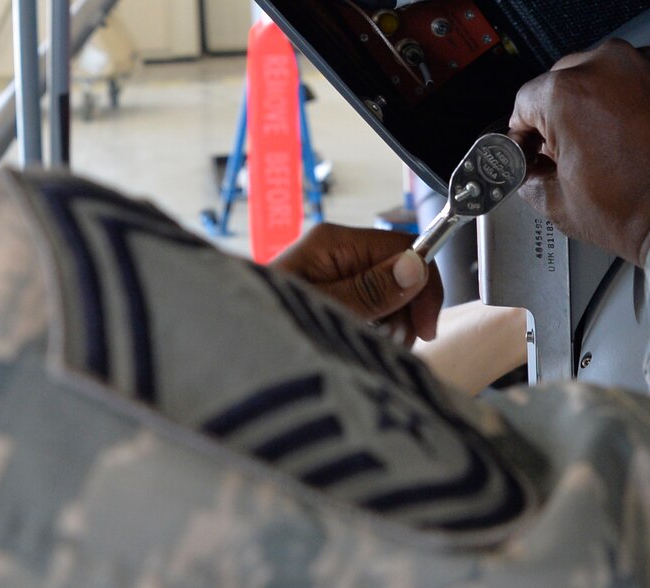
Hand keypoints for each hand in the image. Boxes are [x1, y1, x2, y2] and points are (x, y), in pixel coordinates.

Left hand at [269, 224, 442, 346]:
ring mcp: (334, 271)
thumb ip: (372, 290)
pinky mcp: (332, 293)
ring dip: (391, 324)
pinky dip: (375, 329)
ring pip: (391, 293)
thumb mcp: (327, 311)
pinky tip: (359, 344)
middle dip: (405, 310)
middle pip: (401, 271)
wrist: (224, 344)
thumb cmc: (265, 326)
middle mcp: (336, 251)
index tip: (425, 327)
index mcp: (334, 242)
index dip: (423, 284)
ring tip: (367, 346)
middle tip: (389, 343)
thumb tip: (415, 266)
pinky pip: (371, 306)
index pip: (405, 246)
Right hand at [509, 39, 649, 266]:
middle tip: (564, 156)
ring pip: (604, 79)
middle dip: (559, 117)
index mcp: (567, 92)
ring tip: (605, 150)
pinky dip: (633, 107)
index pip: (524, 103)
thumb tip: (532, 174)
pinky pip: (641, 85)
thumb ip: (534, 180)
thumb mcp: (563, 206)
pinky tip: (635, 142)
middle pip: (564, 83)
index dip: (521, 135)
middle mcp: (608, 66)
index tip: (528, 152)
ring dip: (597, 107)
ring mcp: (649, 68)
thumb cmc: (644, 212)